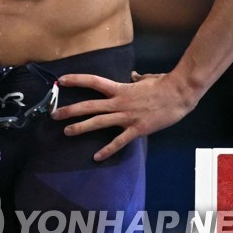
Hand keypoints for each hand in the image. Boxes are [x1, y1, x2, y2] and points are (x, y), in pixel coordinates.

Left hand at [52, 70, 195, 160]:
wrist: (179, 94)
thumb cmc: (163, 85)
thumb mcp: (146, 79)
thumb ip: (136, 79)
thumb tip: (133, 75)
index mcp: (119, 88)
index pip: (92, 81)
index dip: (76, 80)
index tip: (60, 80)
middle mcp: (118, 102)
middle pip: (89, 105)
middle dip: (69, 110)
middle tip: (53, 114)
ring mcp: (126, 117)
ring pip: (98, 123)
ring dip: (81, 127)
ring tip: (66, 132)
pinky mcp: (137, 129)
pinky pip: (119, 141)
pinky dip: (107, 150)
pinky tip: (96, 157)